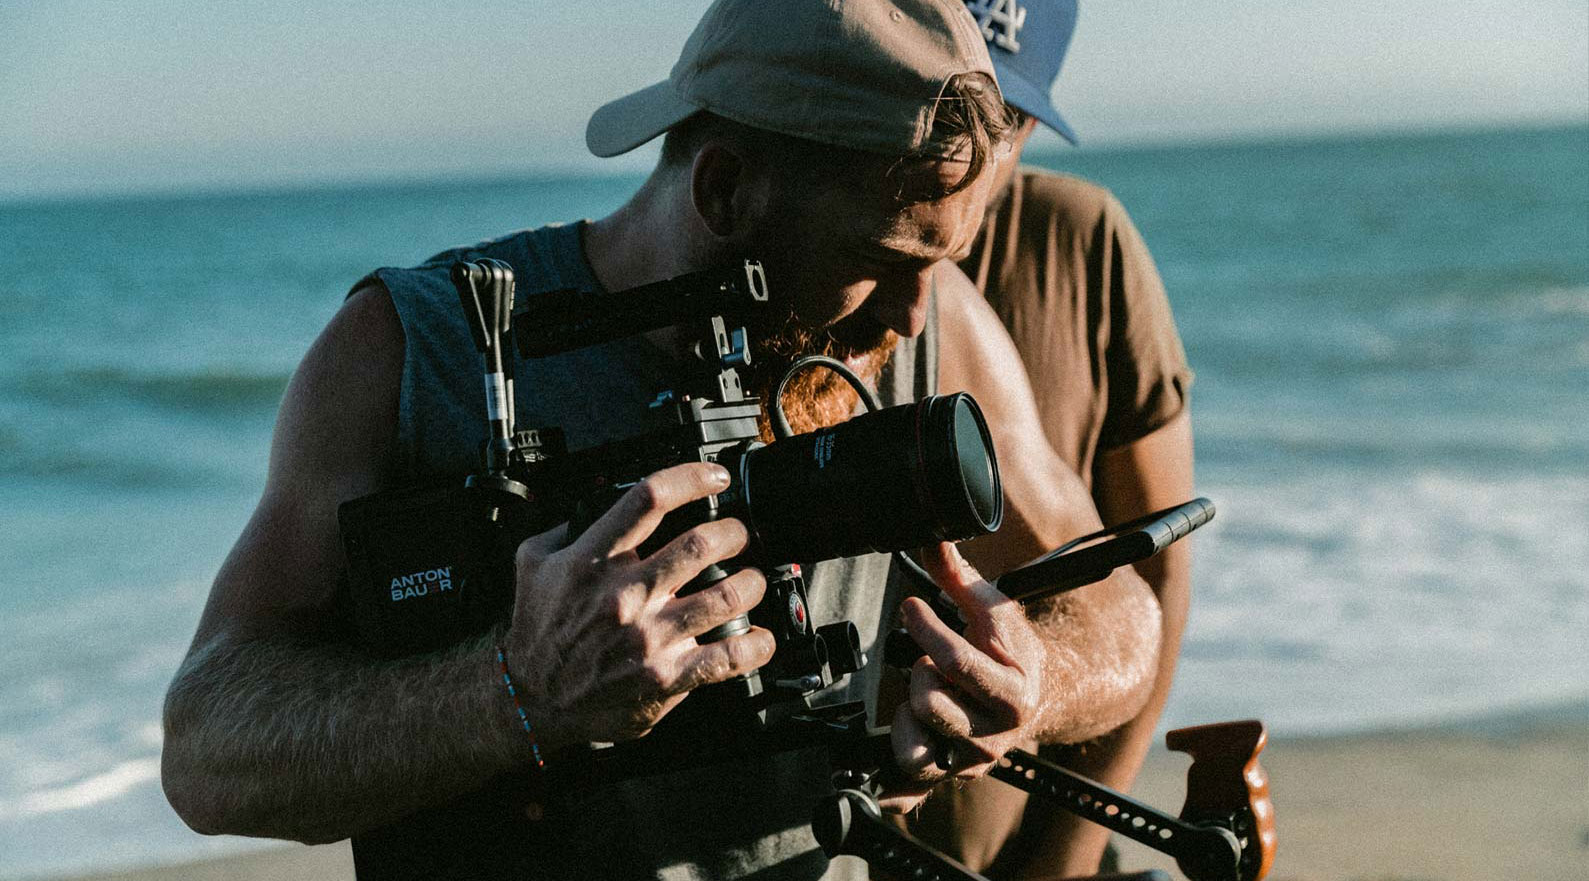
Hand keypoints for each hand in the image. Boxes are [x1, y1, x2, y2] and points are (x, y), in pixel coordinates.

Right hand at [501, 462, 774, 747]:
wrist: (533, 699)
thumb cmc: (538, 633)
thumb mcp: (532, 564)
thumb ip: (563, 527)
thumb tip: (593, 502)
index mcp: (593, 559)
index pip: (649, 499)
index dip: (693, 478)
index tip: (715, 478)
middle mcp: (624, 595)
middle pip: (701, 544)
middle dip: (733, 533)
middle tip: (739, 536)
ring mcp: (647, 637)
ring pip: (724, 596)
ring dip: (751, 583)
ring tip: (752, 580)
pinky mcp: (665, 677)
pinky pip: (727, 658)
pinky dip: (755, 646)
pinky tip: (760, 638)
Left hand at [878, 541, 1045, 811]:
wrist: (1039, 696)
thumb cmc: (1012, 650)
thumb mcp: (992, 608)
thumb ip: (957, 576)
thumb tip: (932, 538)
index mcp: (1012, 694)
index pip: (957, 663)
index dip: (926, 630)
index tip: (910, 606)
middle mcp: (993, 736)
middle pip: (931, 706)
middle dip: (920, 675)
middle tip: (927, 663)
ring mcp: (970, 762)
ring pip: (915, 752)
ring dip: (906, 719)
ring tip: (921, 697)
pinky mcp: (949, 777)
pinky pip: (911, 795)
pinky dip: (891, 790)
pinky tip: (875, 777)